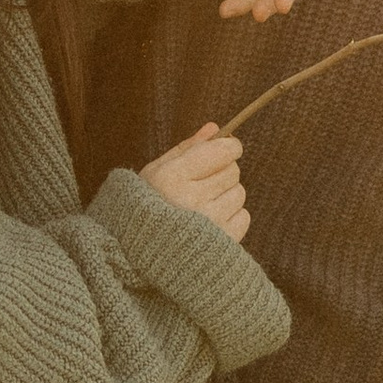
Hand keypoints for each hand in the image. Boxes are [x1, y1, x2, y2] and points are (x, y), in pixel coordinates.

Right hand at [142, 123, 249, 241]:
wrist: (138, 253)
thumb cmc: (147, 206)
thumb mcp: (157, 171)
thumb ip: (187, 148)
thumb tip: (215, 128)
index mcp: (172, 178)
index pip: (222, 151)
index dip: (229, 146)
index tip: (226, 149)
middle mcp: (191, 200)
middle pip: (233, 170)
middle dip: (223, 172)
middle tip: (204, 183)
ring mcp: (209, 224)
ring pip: (239, 193)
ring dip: (226, 195)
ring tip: (204, 205)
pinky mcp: (222, 243)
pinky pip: (243, 217)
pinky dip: (231, 217)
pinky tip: (211, 222)